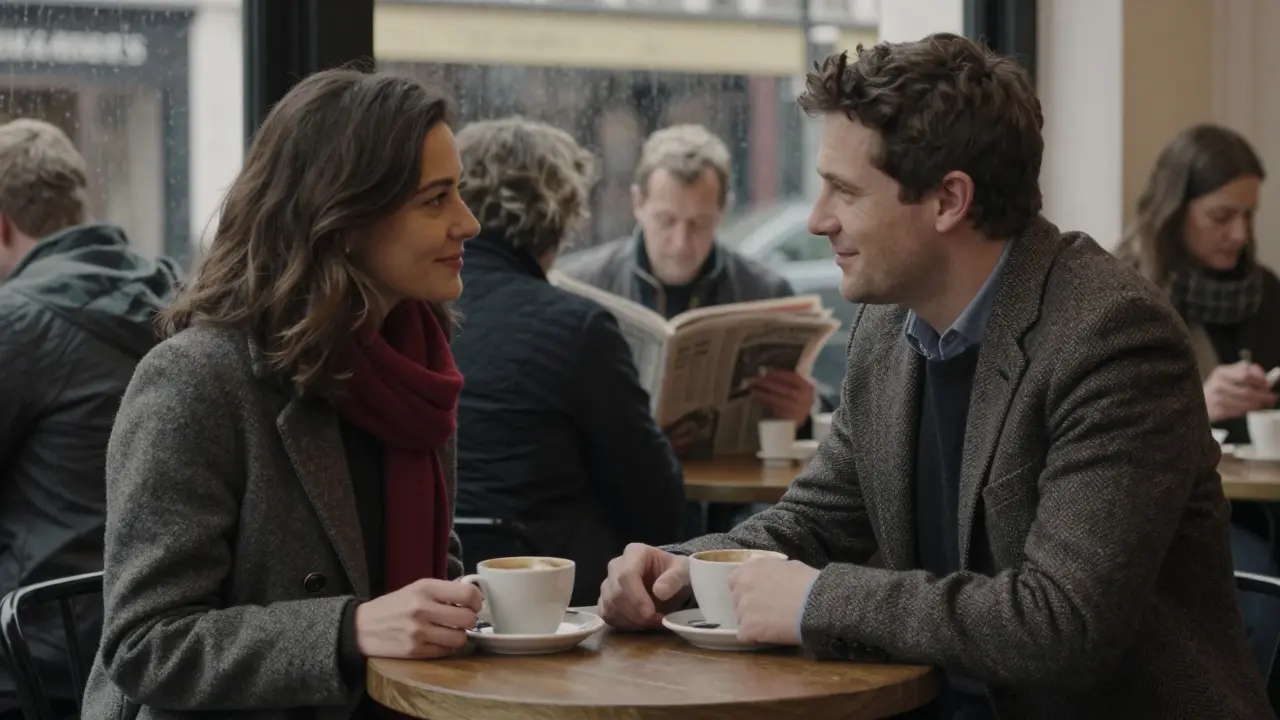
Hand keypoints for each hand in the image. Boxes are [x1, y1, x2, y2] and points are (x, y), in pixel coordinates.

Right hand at [354, 578, 482, 658]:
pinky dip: (445, 647)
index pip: (468, 594)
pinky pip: (445, 651)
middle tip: (460, 620)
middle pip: (468, 619)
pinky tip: (436, 640)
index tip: (472, 605)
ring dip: (458, 636)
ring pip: (460, 639)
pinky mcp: (415, 651)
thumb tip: (472, 598)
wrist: (361, 627)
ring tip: (449, 631)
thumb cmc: (394, 605)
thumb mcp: (417, 588)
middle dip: (469, 620)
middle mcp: (423, 609)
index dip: (476, 601)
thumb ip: (443, 591)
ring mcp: (419, 632)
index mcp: (425, 588)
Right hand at [599, 543, 691, 629]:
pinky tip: (640, 624)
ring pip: (610, 606)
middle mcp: (616, 565)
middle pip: (615, 593)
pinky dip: (624, 624)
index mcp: (634, 552)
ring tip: (652, 621)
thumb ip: (674, 579)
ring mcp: (608, 583)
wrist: (669, 582)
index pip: (626, 575)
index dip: (636, 597)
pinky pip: (607, 615)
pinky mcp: (605, 600)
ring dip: (631, 620)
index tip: (651, 613)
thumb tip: (660, 592)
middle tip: (656, 620)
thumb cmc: (675, 573)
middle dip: (635, 612)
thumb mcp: (683, 571)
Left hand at [728, 558, 819, 645]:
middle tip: (769, 611)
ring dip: (753, 622)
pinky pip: (744, 636)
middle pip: (738, 601)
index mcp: (750, 569)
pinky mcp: (748, 628)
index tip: (758, 595)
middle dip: (750, 606)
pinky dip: (755, 637)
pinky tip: (771, 635)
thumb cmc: (808, 582)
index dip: (747, 589)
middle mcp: (742, 587)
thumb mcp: (786, 566)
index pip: (735, 581)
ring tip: (773, 624)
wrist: (817, 603)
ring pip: (741, 619)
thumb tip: (769, 579)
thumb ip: (769, 572)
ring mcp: (743, 608)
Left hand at [750, 370, 815, 423]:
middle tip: (755, 380)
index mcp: (806, 387)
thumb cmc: (797, 395)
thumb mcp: (795, 385)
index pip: (792, 378)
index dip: (779, 374)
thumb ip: (782, 378)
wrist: (804, 413)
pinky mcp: (790, 418)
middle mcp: (803, 398)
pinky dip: (765, 402)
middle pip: (783, 389)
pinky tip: (758, 398)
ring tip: (753, 389)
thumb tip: (766, 370)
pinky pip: (775, 408)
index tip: (766, 372)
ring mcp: (797, 409)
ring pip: (777, 400)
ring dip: (763, 394)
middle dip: (767, 384)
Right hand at [1204, 362, 1276, 422]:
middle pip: (1247, 391)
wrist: (1202, 399)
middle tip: (1271, 398)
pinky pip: (1238, 412)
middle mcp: (1217, 384)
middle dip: (1262, 396)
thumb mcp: (1230, 373)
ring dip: (1257, 405)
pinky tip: (1249, 408)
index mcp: (1222, 372)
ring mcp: (1216, 399)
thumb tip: (1264, 377)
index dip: (1259, 380)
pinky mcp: (1217, 411)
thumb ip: (1248, 371)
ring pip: (1244, 404)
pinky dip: (1246, 411)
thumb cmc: (1219, 386)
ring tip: (1262, 404)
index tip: (1267, 384)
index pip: (1245, 374)